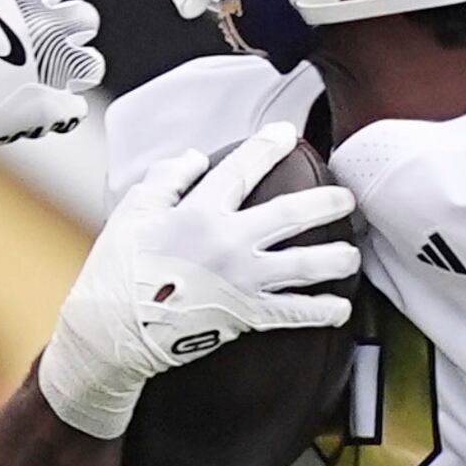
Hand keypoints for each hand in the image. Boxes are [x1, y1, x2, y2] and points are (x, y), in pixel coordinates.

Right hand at [0, 0, 101, 162]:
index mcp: (15, 0)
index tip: (34, 9)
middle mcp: (40, 30)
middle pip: (85, 18)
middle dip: (72, 30)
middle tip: (51, 46)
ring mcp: (47, 72)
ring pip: (91, 64)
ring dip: (75, 72)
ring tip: (54, 82)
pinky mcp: (45, 111)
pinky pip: (74, 109)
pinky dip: (60, 113)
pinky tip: (41, 116)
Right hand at [34, 119, 358, 438]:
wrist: (113, 332)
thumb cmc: (117, 271)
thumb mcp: (133, 211)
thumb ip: (167, 178)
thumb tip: (197, 158)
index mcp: (200, 212)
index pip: (243, 169)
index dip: (268, 147)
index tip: (288, 134)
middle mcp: (230, 243)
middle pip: (291, 213)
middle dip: (326, 203)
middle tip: (347, 198)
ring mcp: (242, 281)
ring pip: (304, 265)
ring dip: (336, 259)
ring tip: (352, 256)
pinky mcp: (246, 316)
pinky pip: (293, 313)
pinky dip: (321, 311)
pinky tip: (341, 309)